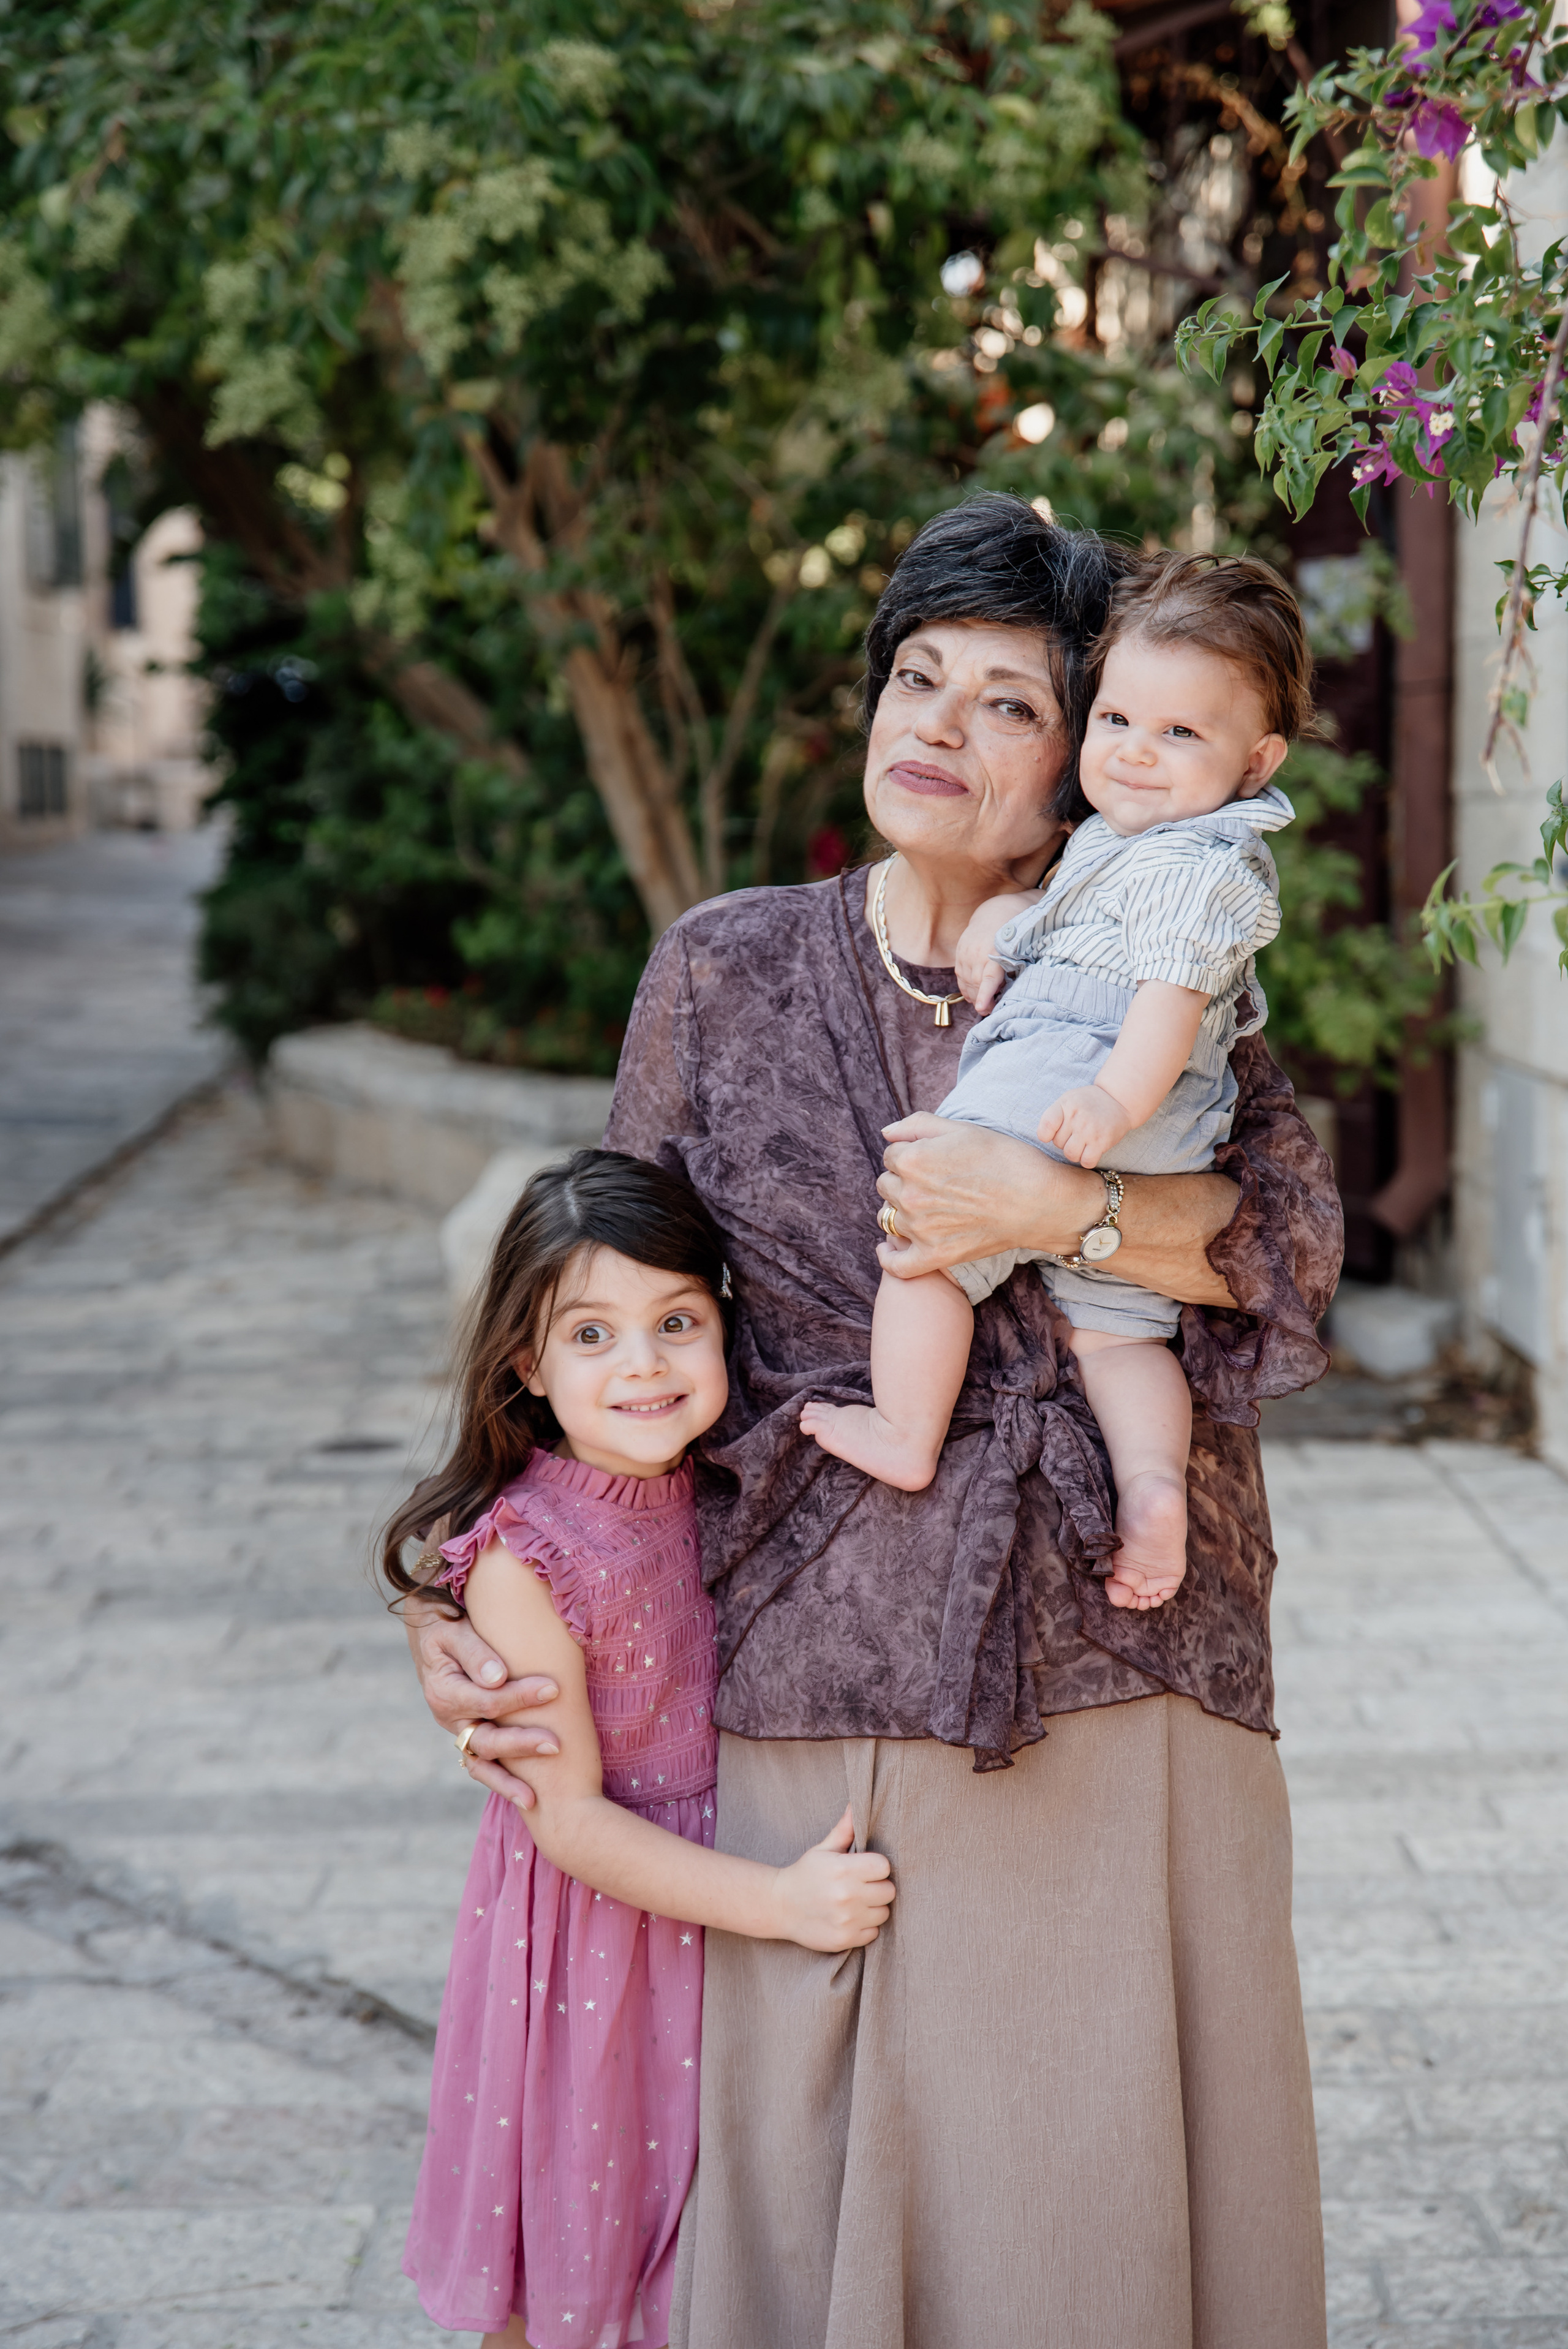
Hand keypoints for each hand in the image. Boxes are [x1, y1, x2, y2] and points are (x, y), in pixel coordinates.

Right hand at [406, 1597, 560, 1810]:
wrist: (432, 1633)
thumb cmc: (447, 1626)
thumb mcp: (455, 1630)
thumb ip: (476, 1652)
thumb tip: (498, 1678)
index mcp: (444, 1691)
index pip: (487, 1701)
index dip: (520, 1697)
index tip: (554, 1688)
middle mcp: (448, 1718)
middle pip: (485, 1740)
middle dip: (521, 1744)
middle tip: (556, 1745)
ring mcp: (458, 1730)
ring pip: (481, 1762)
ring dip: (506, 1781)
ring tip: (533, 1799)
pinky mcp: (469, 1734)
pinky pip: (483, 1764)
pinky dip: (500, 1781)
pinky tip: (525, 1796)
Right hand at [770, 1805, 895, 1951]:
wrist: (779, 1906)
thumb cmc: (805, 1874)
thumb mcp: (823, 1849)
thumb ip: (845, 1829)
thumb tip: (857, 1803)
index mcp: (843, 1869)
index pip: (884, 1867)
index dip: (877, 1867)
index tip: (866, 1869)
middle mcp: (847, 1895)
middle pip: (888, 1891)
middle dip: (878, 1887)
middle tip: (862, 1886)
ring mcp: (846, 1920)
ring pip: (883, 1913)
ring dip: (873, 1908)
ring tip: (856, 1903)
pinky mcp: (845, 1939)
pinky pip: (873, 1933)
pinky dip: (865, 1927)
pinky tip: (850, 1918)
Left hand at [876, 1113, 1103, 1278]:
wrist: (1037, 1200)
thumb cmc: (1003, 1159)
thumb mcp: (961, 1129)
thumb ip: (917, 1125)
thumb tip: (886, 1133)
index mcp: (912, 1160)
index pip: (891, 1155)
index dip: (911, 1153)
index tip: (934, 1159)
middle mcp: (910, 1195)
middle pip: (886, 1185)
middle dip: (903, 1180)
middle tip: (934, 1182)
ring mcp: (920, 1229)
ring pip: (888, 1217)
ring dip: (900, 1211)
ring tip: (926, 1207)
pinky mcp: (934, 1255)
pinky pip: (896, 1264)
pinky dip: (889, 1257)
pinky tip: (888, 1248)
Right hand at [953, 892, 1039, 1014]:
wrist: (996, 912)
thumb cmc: (1015, 933)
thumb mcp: (1022, 947)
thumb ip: (1018, 966)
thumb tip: (1021, 990)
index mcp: (995, 950)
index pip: (989, 977)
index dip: (985, 994)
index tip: (982, 1008)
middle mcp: (977, 952)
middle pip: (976, 984)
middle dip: (983, 1000)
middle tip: (992, 1009)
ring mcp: (966, 952)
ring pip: (967, 982)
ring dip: (974, 995)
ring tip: (984, 1003)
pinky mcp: (959, 953)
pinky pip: (960, 977)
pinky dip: (966, 988)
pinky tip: (974, 995)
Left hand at [1037, 1084, 1131, 1169]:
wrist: (1119, 1100)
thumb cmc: (1089, 1102)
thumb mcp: (1068, 1099)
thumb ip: (1054, 1115)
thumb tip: (1043, 1138)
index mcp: (1065, 1105)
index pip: (1046, 1127)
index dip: (1046, 1135)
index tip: (1052, 1134)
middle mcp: (1077, 1117)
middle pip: (1058, 1144)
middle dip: (1065, 1142)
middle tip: (1076, 1134)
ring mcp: (1089, 1130)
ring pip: (1070, 1155)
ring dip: (1075, 1153)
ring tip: (1082, 1143)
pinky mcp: (1102, 1142)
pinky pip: (1087, 1162)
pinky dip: (1087, 1160)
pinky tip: (1091, 1151)